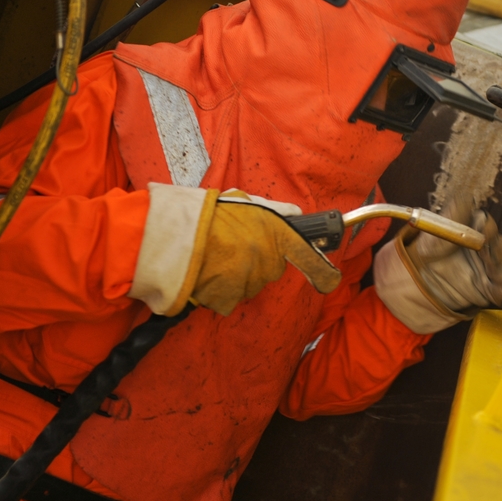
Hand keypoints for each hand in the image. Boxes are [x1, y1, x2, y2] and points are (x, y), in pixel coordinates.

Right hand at [190, 192, 341, 315]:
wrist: (171, 235)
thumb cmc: (204, 215)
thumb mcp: (242, 202)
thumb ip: (273, 210)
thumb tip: (296, 215)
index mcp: (274, 233)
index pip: (306, 255)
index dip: (321, 270)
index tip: (330, 281)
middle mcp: (266, 259)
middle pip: (271, 270)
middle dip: (256, 261)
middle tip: (232, 246)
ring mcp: (248, 281)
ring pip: (249, 284)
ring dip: (236, 276)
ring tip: (214, 257)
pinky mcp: (228, 299)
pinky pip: (229, 298)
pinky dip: (219, 290)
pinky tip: (206, 273)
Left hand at [374, 195, 501, 334]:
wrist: (422, 276)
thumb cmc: (431, 248)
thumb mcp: (437, 229)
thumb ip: (453, 213)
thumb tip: (465, 197)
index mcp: (474, 229)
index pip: (488, 226)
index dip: (487, 230)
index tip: (483, 235)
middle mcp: (486, 247)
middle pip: (501, 247)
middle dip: (498, 252)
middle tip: (490, 259)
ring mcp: (490, 267)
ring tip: (494, 277)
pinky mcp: (490, 287)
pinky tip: (496, 292)